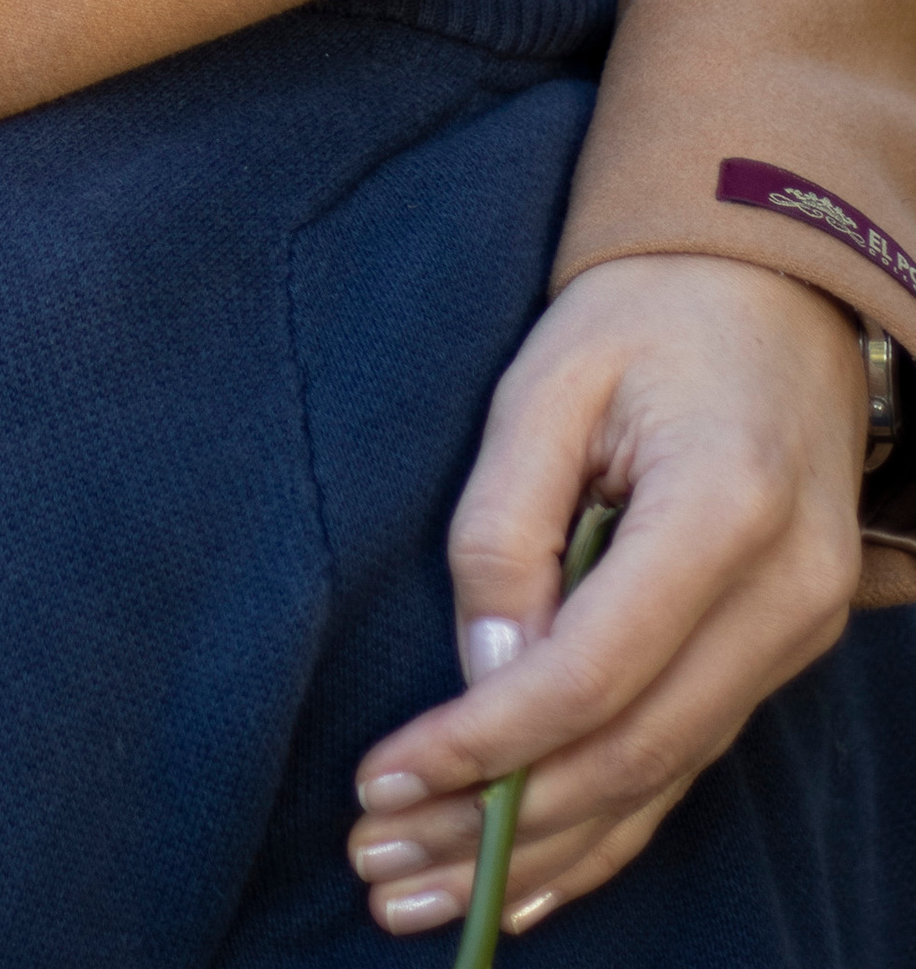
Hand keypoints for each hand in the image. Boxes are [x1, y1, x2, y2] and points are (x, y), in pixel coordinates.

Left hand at [345, 255, 866, 933]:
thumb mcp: (547, 378)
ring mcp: (798, 634)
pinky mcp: (782, 651)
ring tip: (418, 890)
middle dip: (498, 823)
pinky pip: (688, 762)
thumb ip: (503, 524)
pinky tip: (525, 881)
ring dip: (539, 848)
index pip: (594, 673)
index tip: (384, 778)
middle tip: (377, 862)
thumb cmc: (648, 313)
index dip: (485, 742)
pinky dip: (604, 829)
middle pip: (632, 752)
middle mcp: (784, 597)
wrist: (777, 285)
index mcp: (726, 511)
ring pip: (660, 780)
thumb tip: (479, 673)